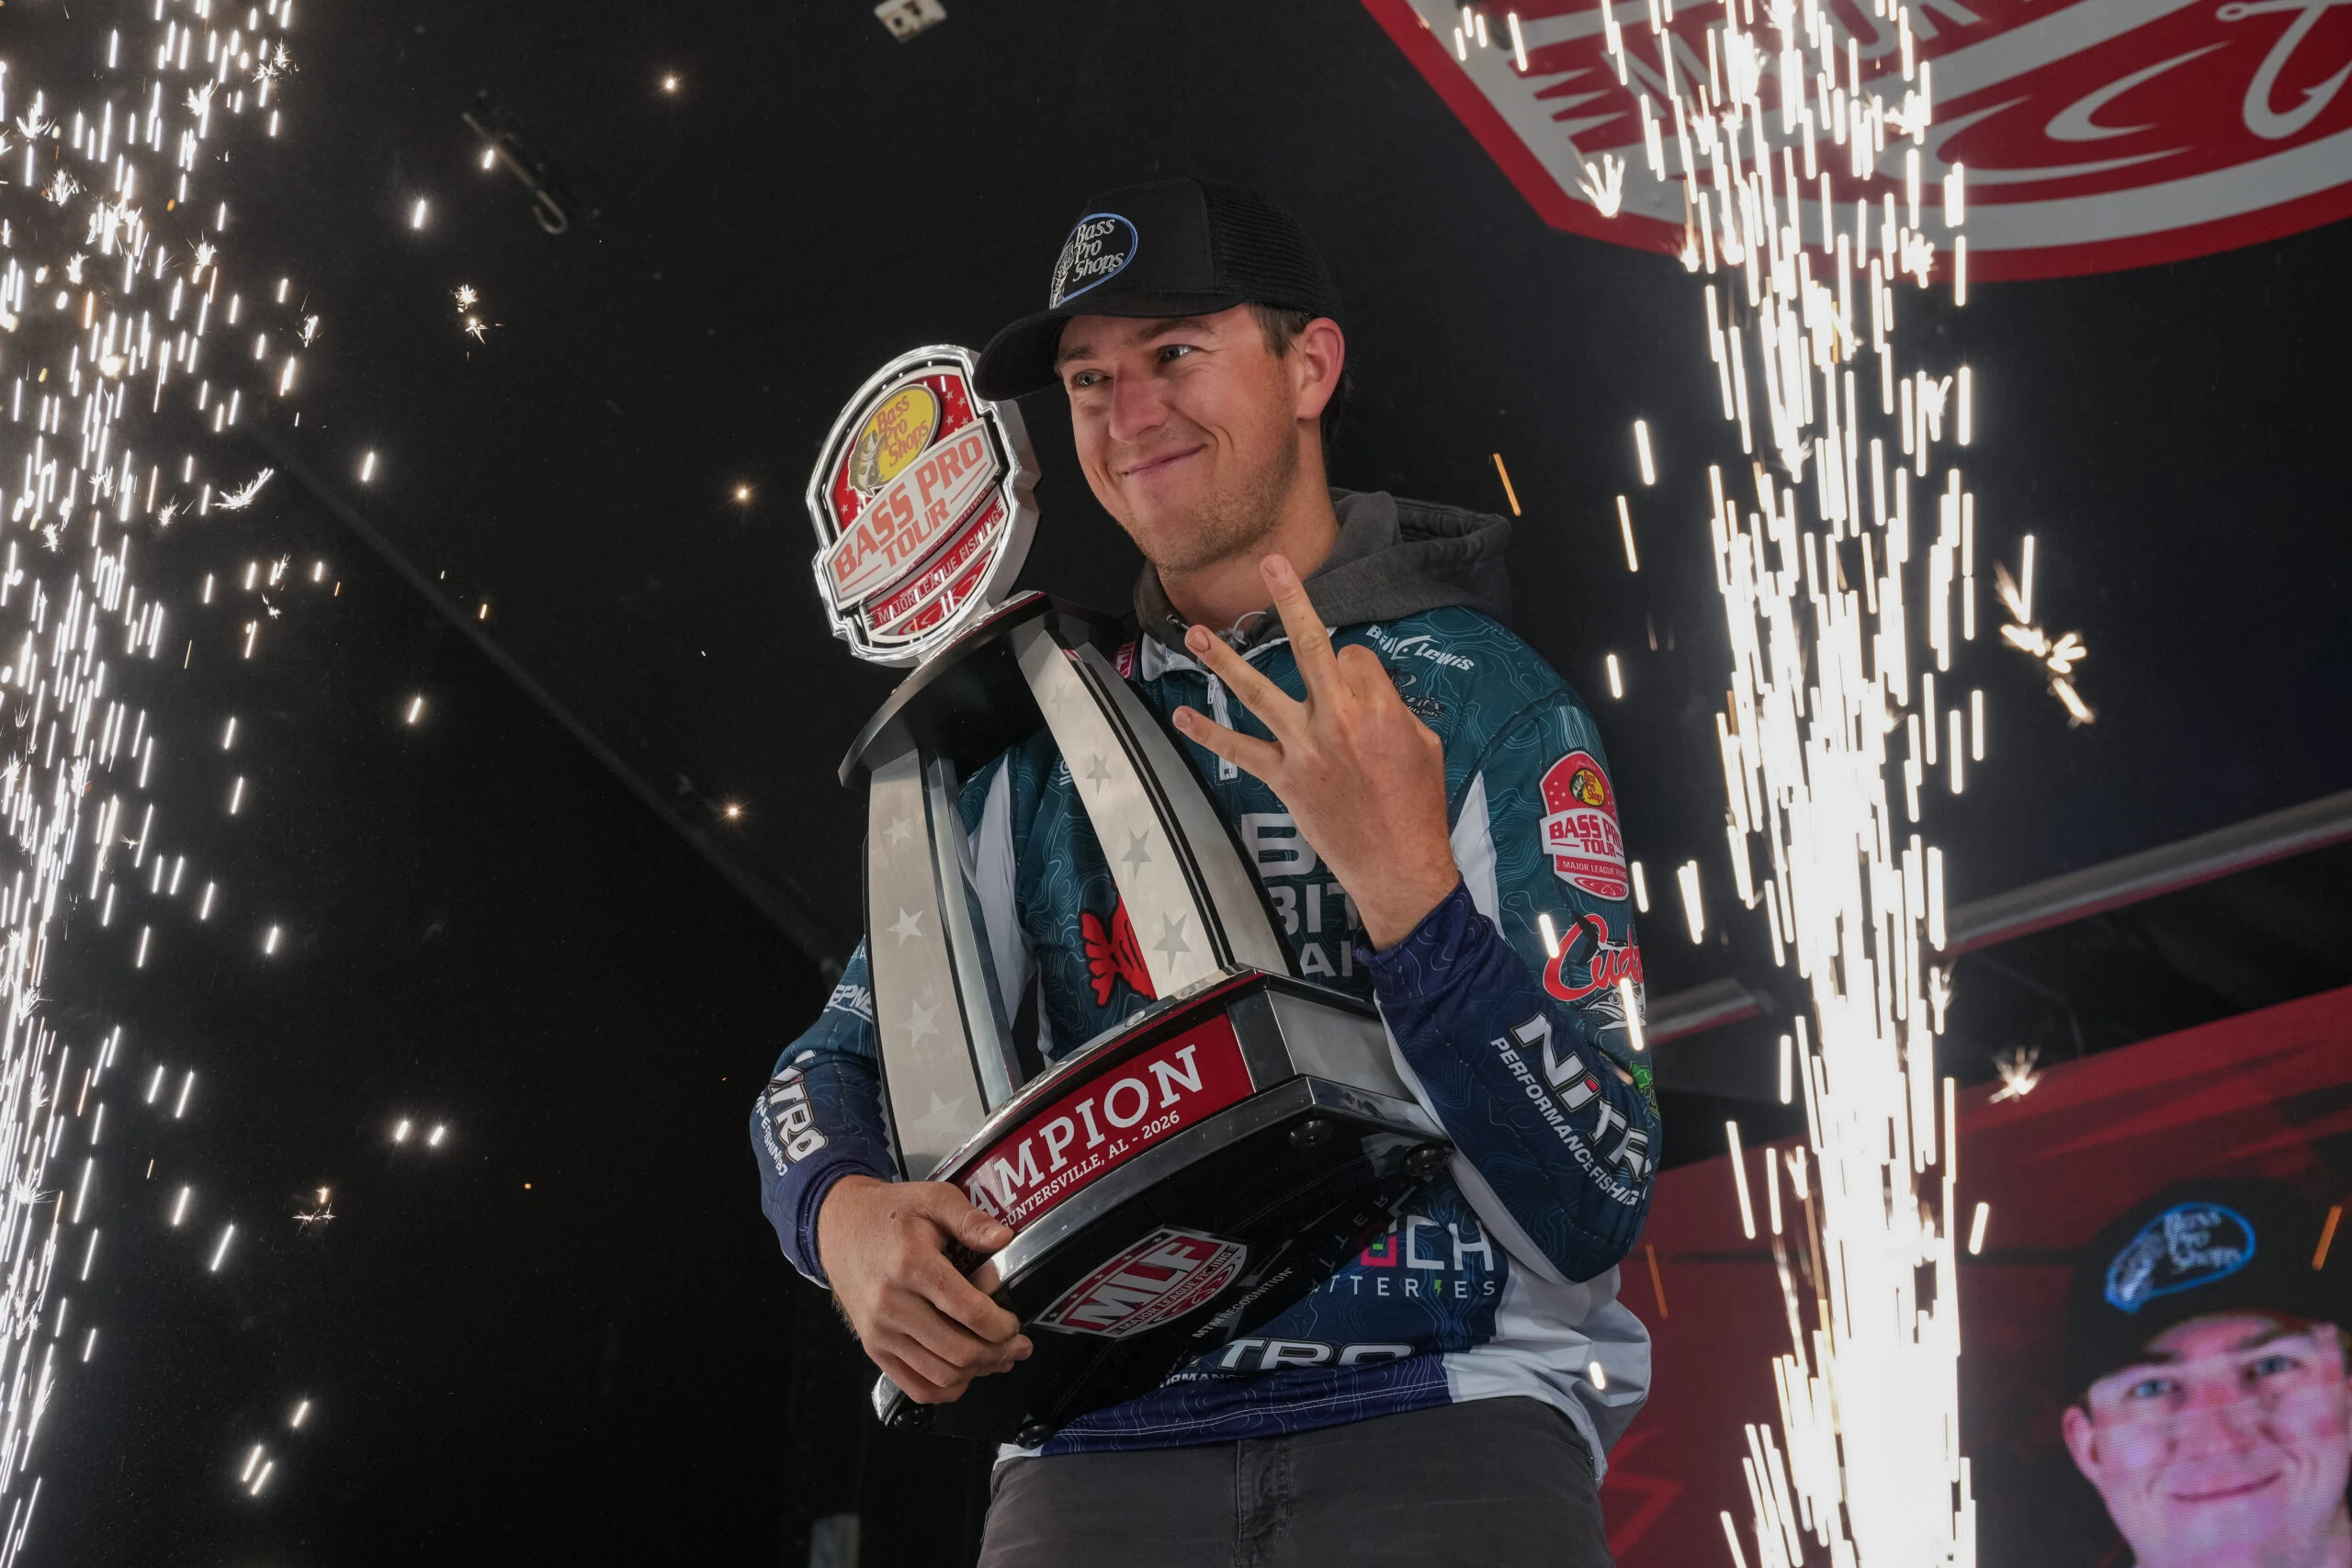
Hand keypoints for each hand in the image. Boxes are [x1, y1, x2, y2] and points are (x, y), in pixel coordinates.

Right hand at [816, 1174, 1030, 1403]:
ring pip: (941, 1375)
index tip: (1014, 1321)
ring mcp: (881, 1332)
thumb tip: (1004, 1239)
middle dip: (999, 1353)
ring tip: (998, 1358)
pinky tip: (965, 1373)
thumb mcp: (932, 1198)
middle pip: (959, 1350)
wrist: (837, 1227)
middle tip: (1017, 1345)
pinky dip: (947, 1389)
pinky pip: (915, 1386)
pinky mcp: (874, 1348)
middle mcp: (893, 1305)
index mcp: (912, 1266)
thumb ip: (970, 1218)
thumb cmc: (889, 1213)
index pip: (968, 1310)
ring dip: (979, 1372)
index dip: (1002, 1325)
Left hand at [1170, 554, 1460, 950]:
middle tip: (1271, 563)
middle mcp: (1337, 718)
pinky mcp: (1283, 777)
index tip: (1356, 681)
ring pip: (1258, 691)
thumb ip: (1391, 711)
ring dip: (1224, 661)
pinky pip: (1239, 750)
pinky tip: (1181, 718)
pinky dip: (1209, 734)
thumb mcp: (1424, 746)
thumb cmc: (1419, 806)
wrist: (1399, 865)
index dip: (1354, 664)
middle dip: (1291, 599)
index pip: (1353, 655)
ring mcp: (1304, 747)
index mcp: (1379, 705)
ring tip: (1195, 633)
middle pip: (1310, 645)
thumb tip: (1363, 695)